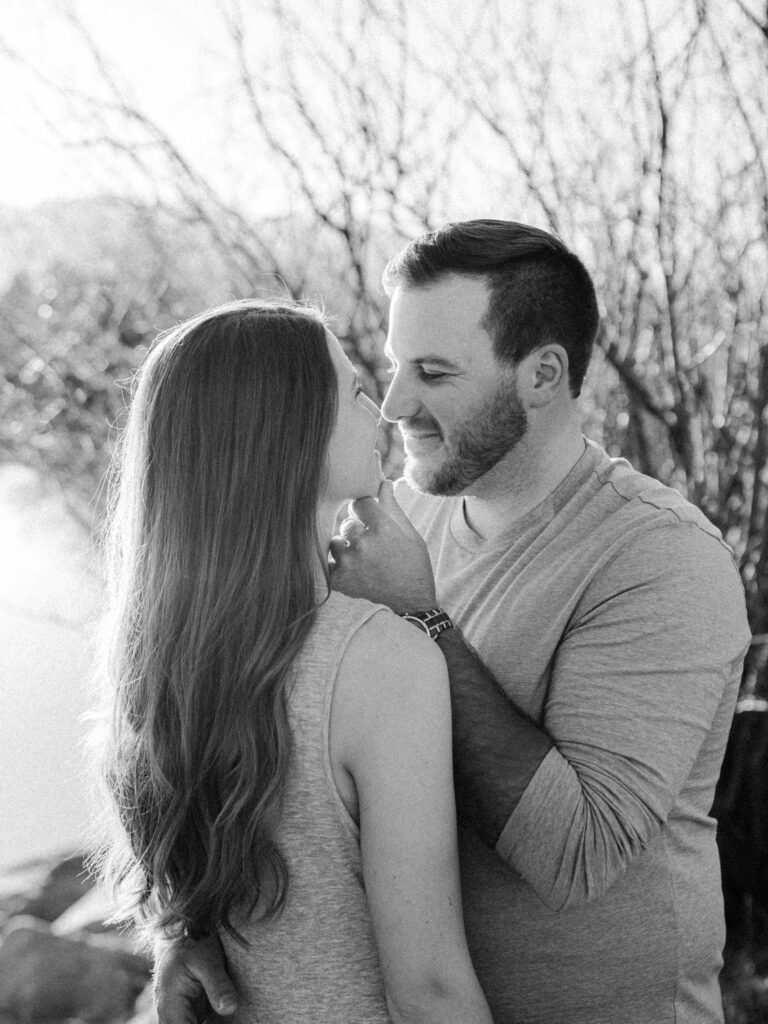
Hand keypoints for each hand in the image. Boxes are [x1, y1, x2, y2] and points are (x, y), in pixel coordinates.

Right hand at [154, 935, 237, 1023]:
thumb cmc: (194, 942)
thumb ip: (218, 985)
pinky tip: (224, 1015)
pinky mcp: (189, 1012)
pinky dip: (208, 1022)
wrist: (183, 930)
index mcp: (172, 1007)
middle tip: (226, 1016)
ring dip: (208, 1023)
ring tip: (224, 1015)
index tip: (222, 1019)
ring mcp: (179, 1015)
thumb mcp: (208, 960)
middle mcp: (171, 1016)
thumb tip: (231, 1009)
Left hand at [329, 479, 436, 612]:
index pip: (359, 502)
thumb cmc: (413, 563)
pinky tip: (354, 570)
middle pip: (347, 523)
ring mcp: (349, 563)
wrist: (411, 600)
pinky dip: (338, 565)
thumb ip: (391, 506)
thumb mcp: (409, 533)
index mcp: (382, 528)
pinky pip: (330, 562)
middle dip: (357, 530)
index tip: (371, 518)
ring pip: (336, 541)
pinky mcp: (339, 579)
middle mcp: (363, 543)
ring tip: (364, 559)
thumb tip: (383, 481)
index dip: (366, 510)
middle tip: (372, 545)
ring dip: (346, 547)